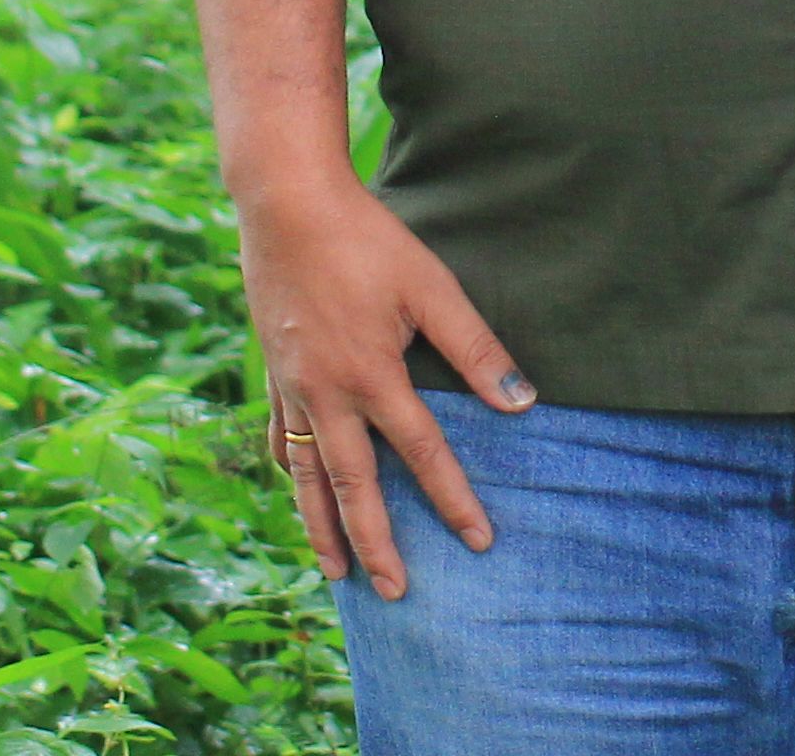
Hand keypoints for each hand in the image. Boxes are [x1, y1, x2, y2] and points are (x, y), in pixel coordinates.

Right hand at [233, 167, 534, 597]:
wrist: (285, 204)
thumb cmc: (366, 239)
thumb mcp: (432, 287)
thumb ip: (475, 348)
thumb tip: (520, 402)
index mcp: (373, 377)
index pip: (422, 455)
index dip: (453, 500)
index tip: (477, 542)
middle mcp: (328, 395)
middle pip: (355, 487)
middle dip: (377, 543)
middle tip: (395, 591)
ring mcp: (293, 387)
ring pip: (308, 476)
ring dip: (323, 527)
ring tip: (335, 573)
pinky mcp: (273, 372)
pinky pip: (283, 439)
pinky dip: (293, 473)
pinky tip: (300, 490)